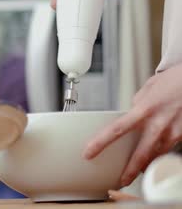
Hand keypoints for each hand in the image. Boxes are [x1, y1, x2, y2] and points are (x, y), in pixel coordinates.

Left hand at [83, 62, 181, 185]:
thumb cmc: (175, 81)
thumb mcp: (149, 89)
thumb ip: (138, 105)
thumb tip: (131, 114)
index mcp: (144, 109)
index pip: (115, 130)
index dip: (100, 143)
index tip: (89, 153)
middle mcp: (158, 123)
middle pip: (140, 153)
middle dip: (130, 170)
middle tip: (122, 179)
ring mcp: (174, 132)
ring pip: (156, 155)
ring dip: (146, 164)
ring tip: (137, 171)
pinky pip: (168, 149)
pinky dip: (160, 153)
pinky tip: (154, 155)